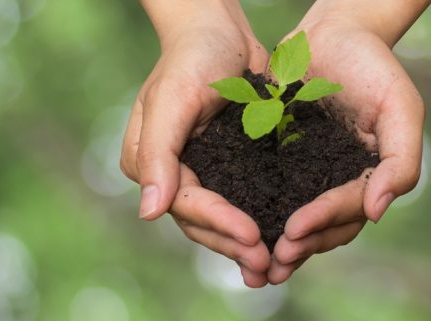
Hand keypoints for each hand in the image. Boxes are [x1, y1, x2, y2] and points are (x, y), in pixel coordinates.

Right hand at [120, 1, 270, 286]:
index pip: (185, 204)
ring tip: (275, 265)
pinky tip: (281, 241)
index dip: (218, 223)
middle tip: (268, 265)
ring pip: (223, 220)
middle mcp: (174, 173)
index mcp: (150, 162)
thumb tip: (149, 213)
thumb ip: (159, 154)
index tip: (252, 236)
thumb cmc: (192, 56)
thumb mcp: (173, 98)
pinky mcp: (231, 167)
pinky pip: (243, 201)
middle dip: (235, 244)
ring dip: (247, 244)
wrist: (221, 31)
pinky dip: (260, 221)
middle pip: (203, 222)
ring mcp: (203, 172)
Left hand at [268, 6, 425, 283]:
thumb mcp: (401, 108)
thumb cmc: (374, 67)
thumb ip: (401, 161)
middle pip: (324, 227)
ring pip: (297, 219)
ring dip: (279, 244)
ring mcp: (311, 174)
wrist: (335, 33)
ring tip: (257, 264)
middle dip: (300, 246)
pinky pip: (271, 192)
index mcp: (369, 176)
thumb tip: (378, 211)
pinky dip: (259, 213)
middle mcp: (340, 182)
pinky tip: (238, 229)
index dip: (323, 222)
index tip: (293, 232)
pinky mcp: (283, 160)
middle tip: (272, 263)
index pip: (349, 209)